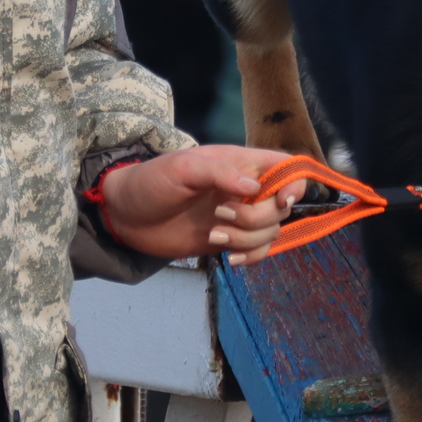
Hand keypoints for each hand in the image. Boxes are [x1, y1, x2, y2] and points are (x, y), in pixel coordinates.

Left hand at [97, 145, 302, 264]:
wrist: (127, 215)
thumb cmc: (152, 182)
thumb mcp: (182, 168)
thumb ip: (219, 172)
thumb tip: (254, 187)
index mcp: (240, 163)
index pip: (286, 167)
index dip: (294, 184)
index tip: (280, 201)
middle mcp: (246, 189)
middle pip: (281, 206)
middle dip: (257, 217)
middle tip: (220, 215)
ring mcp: (239, 215)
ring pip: (271, 232)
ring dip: (248, 239)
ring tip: (214, 234)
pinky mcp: (230, 238)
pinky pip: (258, 251)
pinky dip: (250, 257)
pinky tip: (228, 258)